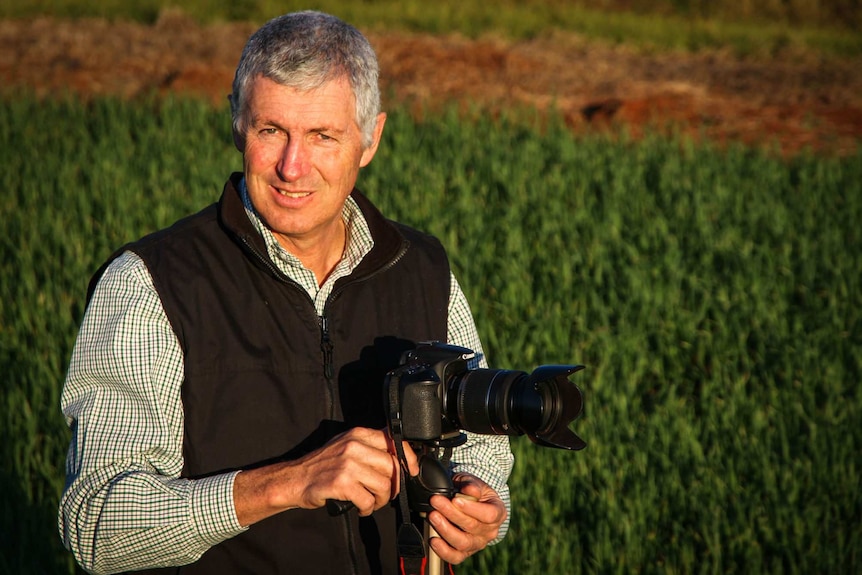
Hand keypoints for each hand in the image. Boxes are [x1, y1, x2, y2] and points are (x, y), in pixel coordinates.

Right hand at [233, 427, 418, 524]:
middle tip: (386, 494)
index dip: (408, 458)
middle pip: (391, 466)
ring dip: (381, 500)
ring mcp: (347, 464)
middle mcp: (354, 446)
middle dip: (394, 485)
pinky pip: (368, 500)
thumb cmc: (322, 465)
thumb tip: (398, 456)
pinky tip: (361, 508)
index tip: (411, 470)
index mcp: (358, 435)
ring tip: (371, 502)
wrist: (295, 479)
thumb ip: (369, 446)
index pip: (393, 441)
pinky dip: (368, 508)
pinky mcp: (341, 483)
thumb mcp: (346, 444)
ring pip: (383, 485)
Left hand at [426, 473, 506, 563]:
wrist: (471, 503)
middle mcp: (490, 531)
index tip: (455, 500)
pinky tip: (434, 540)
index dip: (471, 508)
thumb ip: (472, 484)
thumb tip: (469, 489)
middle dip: (451, 513)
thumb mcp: (474, 482)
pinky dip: (443, 551)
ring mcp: (478, 544)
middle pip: (472, 527)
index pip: (489, 515)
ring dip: (445, 530)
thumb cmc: (474, 492)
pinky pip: (455, 557)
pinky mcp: (465, 552)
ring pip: (463, 543)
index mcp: (498, 513)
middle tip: (436, 501)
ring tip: (433, 516)